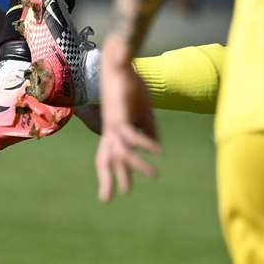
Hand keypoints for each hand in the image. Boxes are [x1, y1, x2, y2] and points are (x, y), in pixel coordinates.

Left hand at [95, 55, 160, 200]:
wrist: (120, 63)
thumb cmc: (131, 86)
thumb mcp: (144, 112)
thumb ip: (149, 129)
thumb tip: (155, 147)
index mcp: (112, 130)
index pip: (107, 156)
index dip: (109, 174)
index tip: (112, 194)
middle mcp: (110, 129)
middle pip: (106, 158)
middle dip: (108, 179)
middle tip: (107, 200)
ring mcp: (114, 122)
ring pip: (122, 151)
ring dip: (136, 165)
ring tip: (154, 174)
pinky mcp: (120, 114)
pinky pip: (132, 135)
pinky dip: (145, 143)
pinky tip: (157, 150)